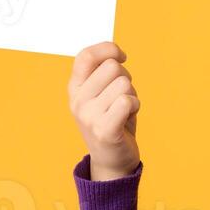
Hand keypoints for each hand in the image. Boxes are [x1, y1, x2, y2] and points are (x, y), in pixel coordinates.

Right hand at [68, 41, 140, 179]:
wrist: (112, 160)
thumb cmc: (111, 120)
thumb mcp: (101, 93)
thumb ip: (103, 72)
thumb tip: (116, 53)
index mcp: (75, 88)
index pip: (86, 56)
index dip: (107, 49)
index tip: (121, 56)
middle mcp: (78, 101)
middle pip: (112, 67)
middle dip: (125, 77)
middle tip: (122, 96)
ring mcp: (89, 116)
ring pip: (124, 84)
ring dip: (132, 95)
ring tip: (124, 110)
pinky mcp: (105, 130)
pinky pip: (126, 101)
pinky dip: (135, 106)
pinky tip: (129, 116)